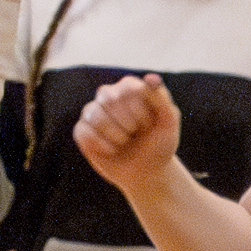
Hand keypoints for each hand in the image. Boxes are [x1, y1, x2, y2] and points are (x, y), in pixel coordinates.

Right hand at [76, 72, 182, 188]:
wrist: (146, 172)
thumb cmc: (159, 144)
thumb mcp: (169, 123)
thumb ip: (162, 99)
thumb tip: (151, 78)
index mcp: (130, 87)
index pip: (130, 89)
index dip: (141, 112)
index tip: (149, 126)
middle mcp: (109, 95)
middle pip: (110, 99)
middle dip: (129, 124)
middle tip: (137, 134)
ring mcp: (93, 112)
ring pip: (94, 114)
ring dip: (116, 135)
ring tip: (125, 143)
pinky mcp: (82, 130)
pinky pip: (84, 132)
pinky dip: (102, 145)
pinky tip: (112, 150)